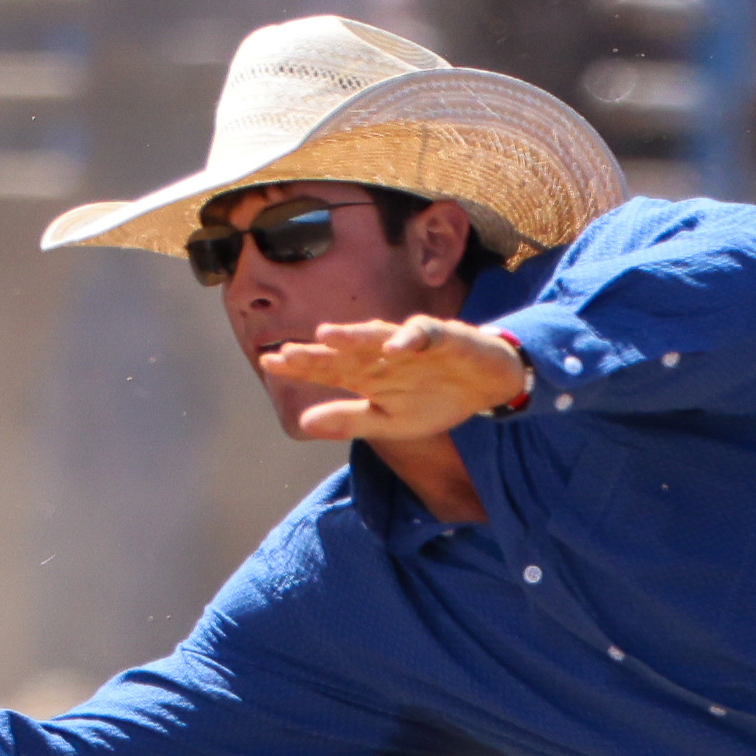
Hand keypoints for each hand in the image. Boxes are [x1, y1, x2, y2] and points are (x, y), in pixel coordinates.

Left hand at [256, 315, 534, 445]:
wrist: (486, 386)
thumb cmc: (434, 399)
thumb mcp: (389, 421)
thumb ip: (349, 419)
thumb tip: (302, 421)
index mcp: (368, 374)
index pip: (328, 368)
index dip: (301, 366)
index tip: (269, 364)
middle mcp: (383, 353)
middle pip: (346, 351)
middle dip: (318, 352)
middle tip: (287, 352)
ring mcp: (412, 343)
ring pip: (378, 335)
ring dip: (355, 336)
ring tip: (328, 336)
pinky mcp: (444, 336)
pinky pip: (426, 334)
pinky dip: (412, 338)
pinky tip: (396, 345)